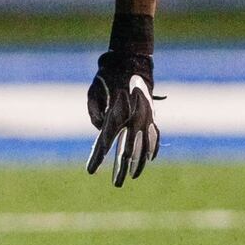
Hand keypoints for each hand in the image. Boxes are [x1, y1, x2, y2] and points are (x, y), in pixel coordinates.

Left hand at [86, 51, 159, 186]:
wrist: (132, 59)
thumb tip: (101, 129)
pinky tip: (149, 159)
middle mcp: (134, 118)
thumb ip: (94, 113)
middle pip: (127, 150)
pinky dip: (152, 147)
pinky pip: (154, 135)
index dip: (97, 158)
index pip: (105, 142)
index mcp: (116, 113)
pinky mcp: (151, 114)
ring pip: (144, 146)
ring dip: (139, 162)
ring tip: (133, 176)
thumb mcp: (92, 92)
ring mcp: (145, 117)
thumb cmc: (107, 75)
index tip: (90, 171)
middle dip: (121, 168)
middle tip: (116, 185)